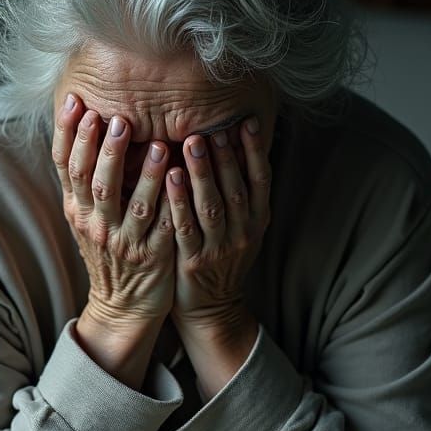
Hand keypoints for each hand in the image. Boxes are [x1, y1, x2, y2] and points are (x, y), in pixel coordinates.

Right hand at [51, 93, 175, 326]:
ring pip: (132, 203)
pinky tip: (181, 180)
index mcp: (76, 209)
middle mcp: (94, 224)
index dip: (67, 133)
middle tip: (115, 118)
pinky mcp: (150, 256)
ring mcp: (122, 242)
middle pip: (94, 181)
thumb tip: (85, 122)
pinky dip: (171, 202)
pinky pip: (162, 226)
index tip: (76, 102)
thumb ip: (87, 179)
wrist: (122, 305)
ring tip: (156, 144)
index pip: (65, 165)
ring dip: (144, 173)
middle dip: (104, 148)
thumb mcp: (87, 216)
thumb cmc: (108, 251)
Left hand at [165, 116, 271, 331]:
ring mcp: (219, 248)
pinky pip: (186, 226)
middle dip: (225, 155)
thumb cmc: (220, 257)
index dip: (255, 150)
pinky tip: (170, 176)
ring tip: (191, 142)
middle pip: (236, 188)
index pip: (261, 179)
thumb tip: (230, 142)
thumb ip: (238, 192)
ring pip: (213, 205)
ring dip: (202, 172)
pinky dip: (179, 200)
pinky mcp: (194, 261)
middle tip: (211, 125)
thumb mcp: (241, 227)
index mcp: (258, 220)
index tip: (247, 122)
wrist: (211, 308)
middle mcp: (243, 232)